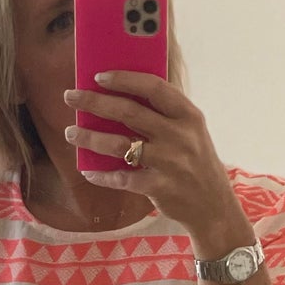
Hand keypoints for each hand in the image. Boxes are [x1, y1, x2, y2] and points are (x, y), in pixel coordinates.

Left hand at [62, 72, 241, 239]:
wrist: (214, 207)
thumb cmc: (196, 164)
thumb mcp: (192, 132)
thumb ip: (166, 115)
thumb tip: (123, 97)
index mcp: (188, 115)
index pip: (154, 87)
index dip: (125, 79)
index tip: (99, 76)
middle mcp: (179, 135)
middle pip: (129, 112)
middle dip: (95, 102)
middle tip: (71, 97)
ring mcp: (170, 162)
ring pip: (120, 145)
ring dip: (91, 137)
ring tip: (71, 132)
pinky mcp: (160, 187)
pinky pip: (123, 178)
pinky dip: (103, 176)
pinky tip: (88, 172)